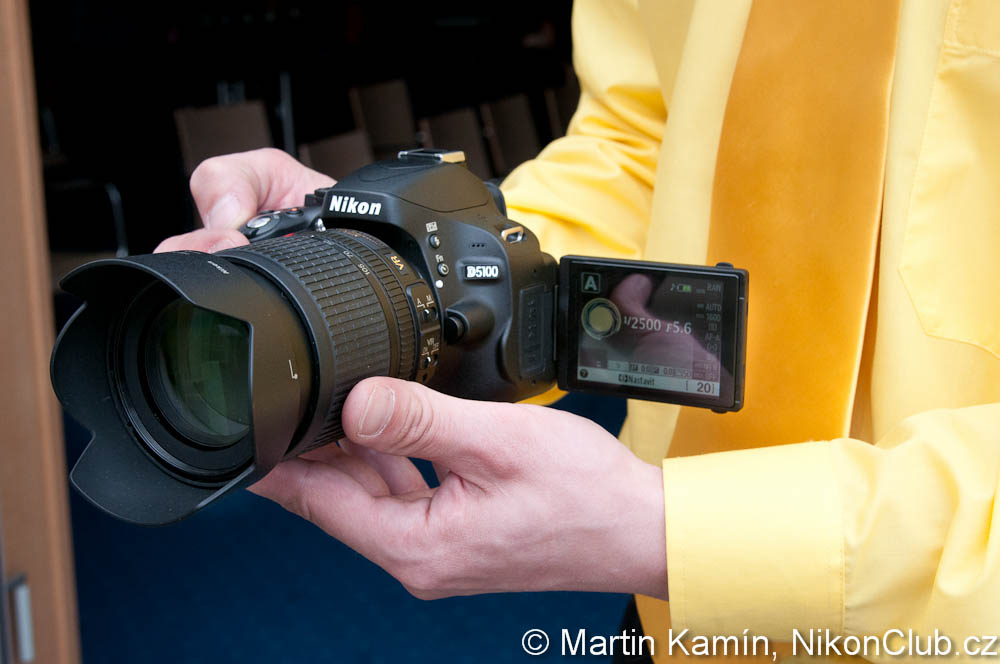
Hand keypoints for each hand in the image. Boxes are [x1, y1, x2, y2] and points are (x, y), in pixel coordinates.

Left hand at [156, 149, 667, 599]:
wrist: (639, 528)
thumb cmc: (584, 496)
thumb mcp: (494, 441)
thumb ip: (417, 419)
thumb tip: (354, 401)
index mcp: (416, 546)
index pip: (320, 502)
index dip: (280, 462)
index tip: (250, 429)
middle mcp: (419, 559)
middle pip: (339, 499)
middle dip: (317, 448)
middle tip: (301, 396)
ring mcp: (439, 552)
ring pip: (373, 496)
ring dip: (357, 452)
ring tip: (347, 403)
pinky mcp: (459, 538)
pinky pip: (406, 498)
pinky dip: (394, 463)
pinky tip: (398, 431)